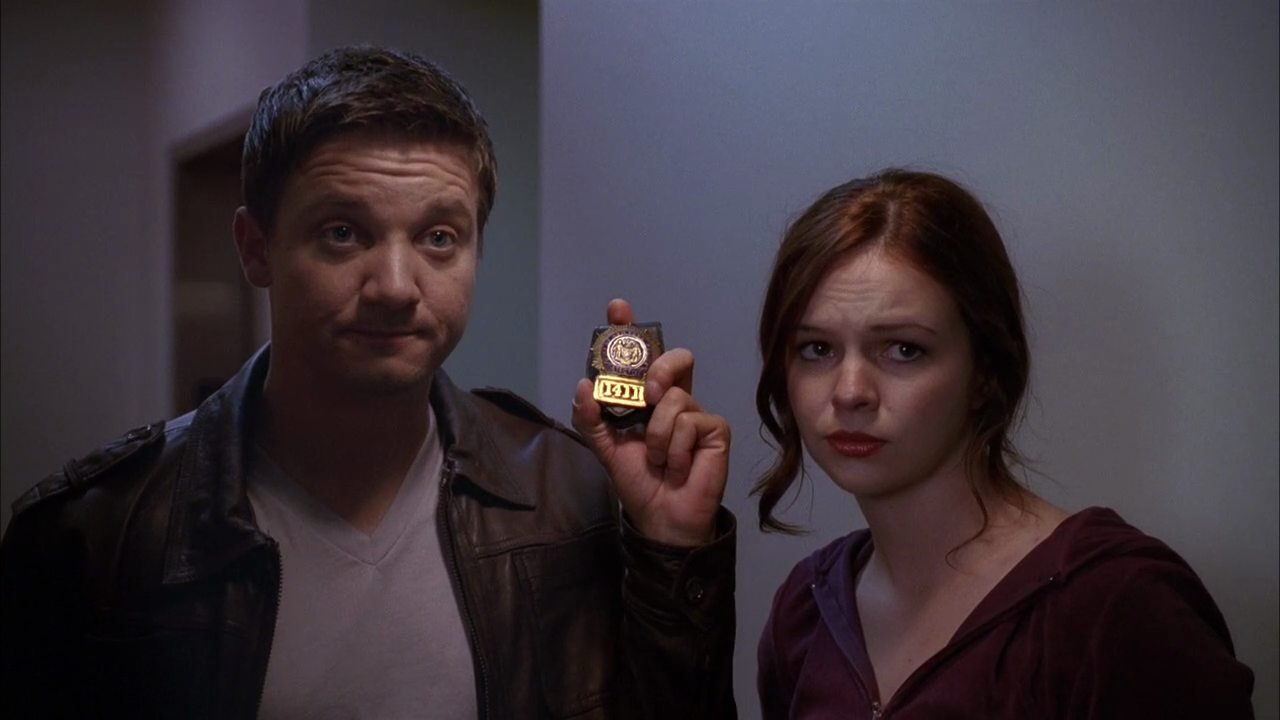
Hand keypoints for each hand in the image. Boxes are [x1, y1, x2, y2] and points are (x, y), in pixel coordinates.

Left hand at [572, 299, 729, 546]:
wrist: (661, 516)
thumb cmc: (639, 481)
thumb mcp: (605, 448)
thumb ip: (590, 419)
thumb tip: (583, 385)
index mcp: (646, 398)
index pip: (640, 356)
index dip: (630, 329)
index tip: (618, 308)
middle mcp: (674, 398)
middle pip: (676, 358)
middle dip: (660, 368)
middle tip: (648, 395)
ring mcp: (697, 412)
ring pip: (676, 399)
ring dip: (659, 436)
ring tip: (659, 461)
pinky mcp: (715, 430)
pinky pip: (692, 423)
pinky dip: (676, 450)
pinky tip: (678, 468)